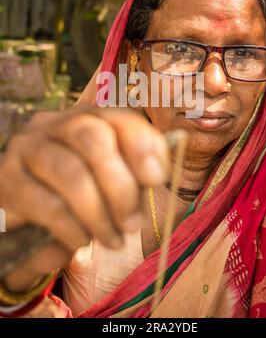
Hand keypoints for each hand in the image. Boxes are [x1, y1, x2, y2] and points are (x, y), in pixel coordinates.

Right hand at [0, 106, 168, 291]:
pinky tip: (81, 241)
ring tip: (112, 239)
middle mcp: (54, 124)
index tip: (156, 179)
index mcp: (86, 117)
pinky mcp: (7, 178)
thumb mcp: (110, 178)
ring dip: (99, 214)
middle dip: (121, 187)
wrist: (25, 212)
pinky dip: (73, 228)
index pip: (118, 116)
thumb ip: (134, 170)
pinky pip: (48, 205)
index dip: (142, 144)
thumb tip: (158, 170)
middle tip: (133, 223)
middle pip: (94, 139)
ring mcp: (28, 147)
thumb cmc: (77, 192)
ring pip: (70, 173)